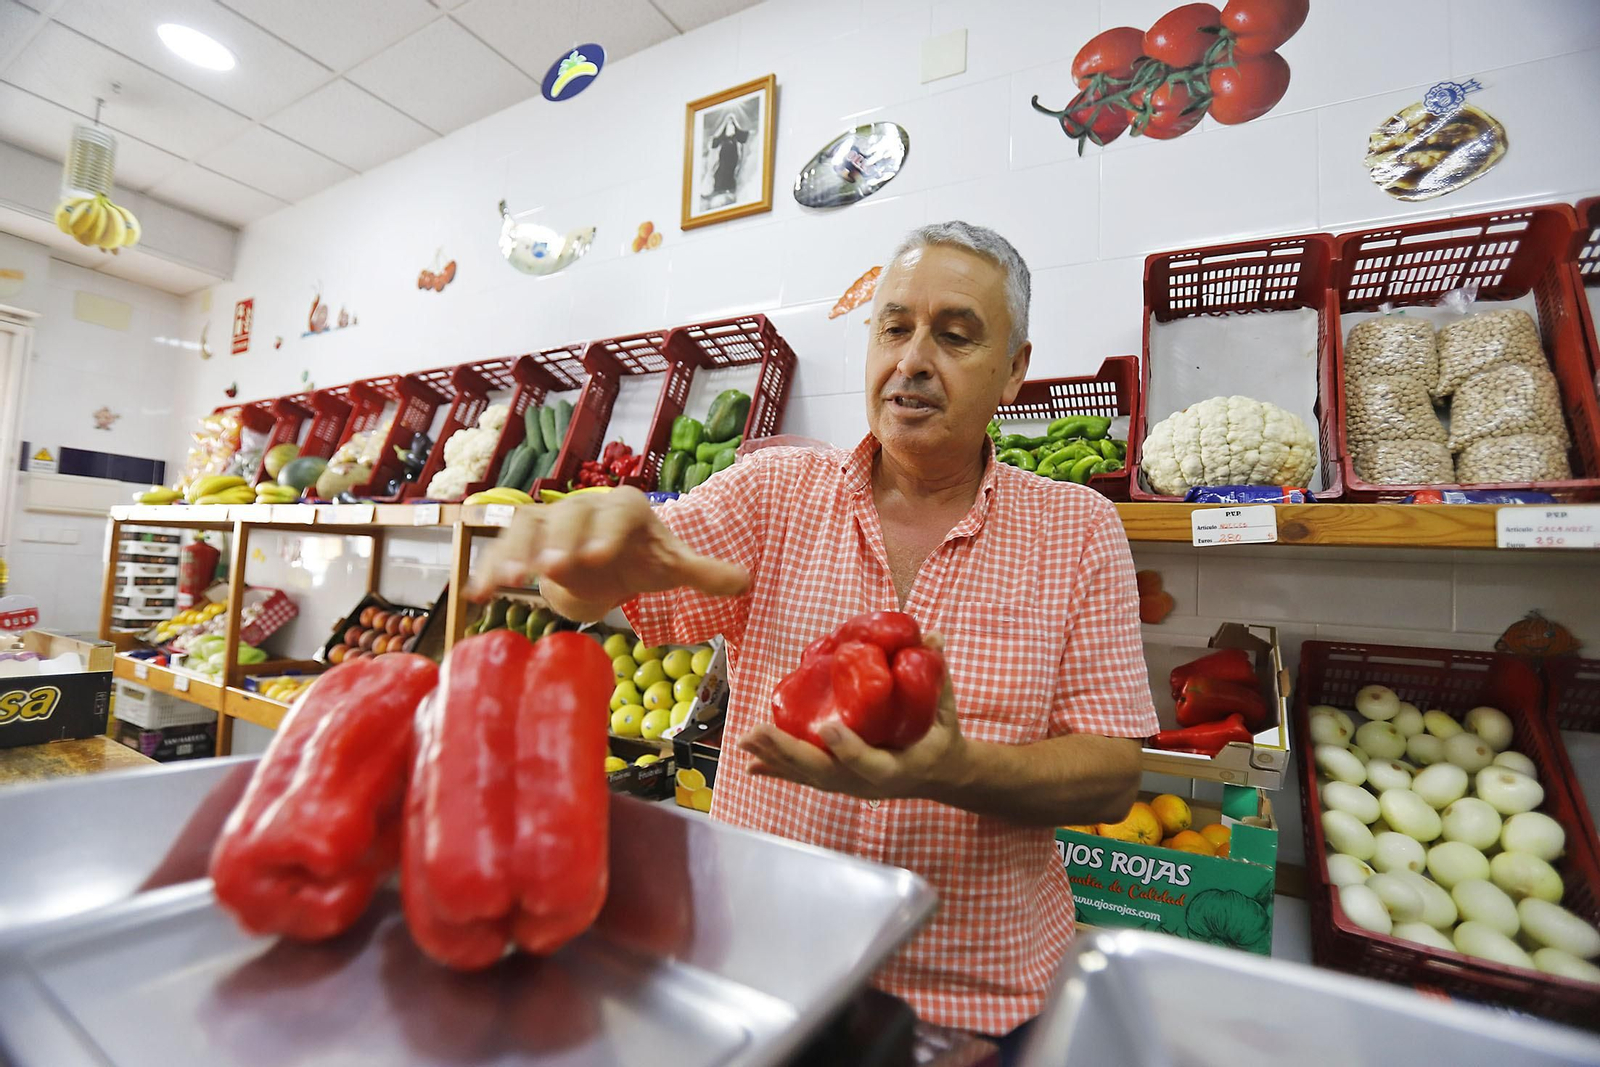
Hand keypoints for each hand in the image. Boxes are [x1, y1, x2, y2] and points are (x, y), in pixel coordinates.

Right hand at [467, 486, 749, 615]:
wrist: (607, 559)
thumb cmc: (640, 559)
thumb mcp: (672, 566)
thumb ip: (703, 571)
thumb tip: (744, 579)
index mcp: (626, 508)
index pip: (618, 513)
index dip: (606, 532)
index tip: (596, 558)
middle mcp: (586, 506)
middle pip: (569, 516)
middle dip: (558, 541)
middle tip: (549, 570)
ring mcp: (551, 521)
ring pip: (531, 528)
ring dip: (518, 551)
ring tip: (512, 579)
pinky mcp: (525, 540)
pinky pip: (504, 549)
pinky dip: (490, 568)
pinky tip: (479, 594)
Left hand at [739, 634, 968, 801]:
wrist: (940, 773)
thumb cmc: (941, 736)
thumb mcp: (946, 709)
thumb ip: (939, 675)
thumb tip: (935, 635)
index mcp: (899, 766)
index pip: (871, 762)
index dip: (849, 748)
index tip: (828, 727)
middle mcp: (868, 783)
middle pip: (823, 772)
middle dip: (788, 752)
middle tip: (757, 732)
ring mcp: (849, 785)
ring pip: (807, 775)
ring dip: (774, 757)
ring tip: (744, 739)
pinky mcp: (837, 782)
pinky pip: (803, 778)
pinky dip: (776, 770)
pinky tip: (749, 765)